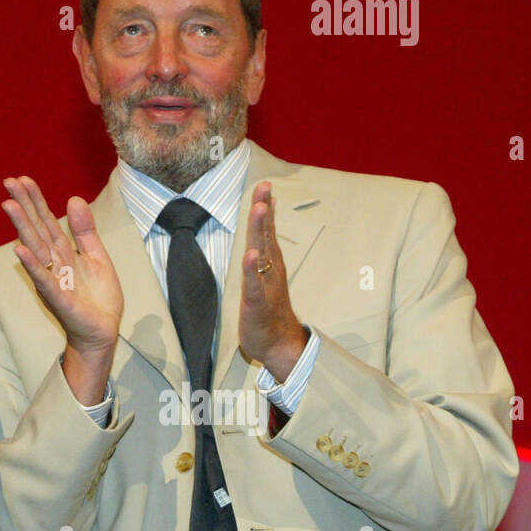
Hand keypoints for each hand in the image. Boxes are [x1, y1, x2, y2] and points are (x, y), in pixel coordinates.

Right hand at [3, 176, 123, 405]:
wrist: (103, 330)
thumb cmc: (97, 297)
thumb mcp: (96, 256)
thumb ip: (84, 230)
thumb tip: (73, 198)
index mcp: (62, 251)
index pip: (46, 221)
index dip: (35, 200)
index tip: (22, 179)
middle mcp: (52, 262)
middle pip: (35, 228)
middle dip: (23, 205)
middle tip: (8, 182)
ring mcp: (52, 279)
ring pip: (34, 248)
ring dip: (21, 227)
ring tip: (9, 206)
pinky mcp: (58, 298)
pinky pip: (43, 279)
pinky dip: (31, 265)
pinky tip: (20, 250)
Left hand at [239, 181, 306, 381]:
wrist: (279, 346)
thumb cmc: (269, 311)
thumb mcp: (265, 277)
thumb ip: (264, 254)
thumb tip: (263, 233)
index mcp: (270, 263)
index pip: (267, 231)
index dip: (264, 207)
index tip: (264, 184)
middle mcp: (271, 270)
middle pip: (266, 235)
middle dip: (263, 210)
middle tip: (264, 186)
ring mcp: (266, 285)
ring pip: (262, 254)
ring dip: (261, 232)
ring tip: (260, 210)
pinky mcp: (258, 303)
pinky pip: (256, 284)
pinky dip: (252, 269)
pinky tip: (251, 256)